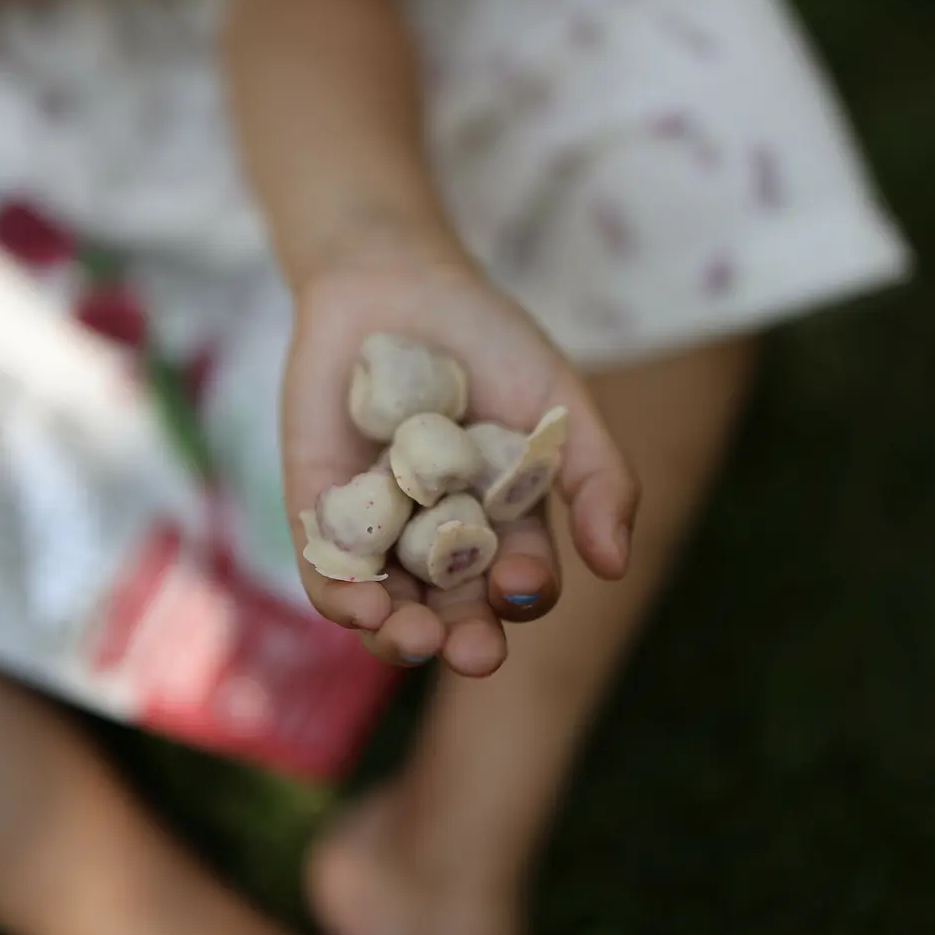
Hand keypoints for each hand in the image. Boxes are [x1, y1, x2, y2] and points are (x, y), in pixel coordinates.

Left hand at [282, 263, 637, 676]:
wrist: (398, 282)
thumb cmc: (490, 342)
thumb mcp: (559, 402)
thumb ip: (596, 477)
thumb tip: (616, 565)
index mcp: (503, 523)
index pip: (517, 580)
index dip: (524, 592)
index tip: (524, 582)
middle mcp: (440, 538)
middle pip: (453, 610)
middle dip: (465, 637)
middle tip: (474, 652)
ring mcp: (379, 528)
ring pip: (388, 604)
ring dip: (399, 634)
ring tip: (411, 637)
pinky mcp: (318, 510)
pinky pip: (327, 568)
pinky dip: (341, 593)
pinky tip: (358, 607)